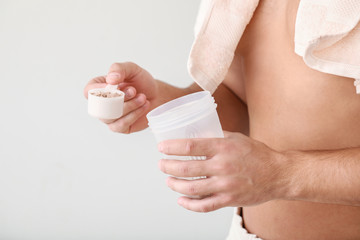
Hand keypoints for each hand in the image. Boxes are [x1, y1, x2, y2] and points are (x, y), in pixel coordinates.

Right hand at [84, 62, 157, 132]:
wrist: (157, 95)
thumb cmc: (142, 82)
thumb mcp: (132, 69)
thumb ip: (119, 69)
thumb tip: (110, 79)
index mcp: (100, 87)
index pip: (88, 91)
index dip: (98, 90)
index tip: (115, 85)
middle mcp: (102, 104)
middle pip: (101, 106)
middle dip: (119, 98)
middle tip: (133, 90)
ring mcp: (110, 117)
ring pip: (112, 116)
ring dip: (130, 105)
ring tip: (142, 97)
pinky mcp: (120, 127)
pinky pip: (121, 124)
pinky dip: (134, 114)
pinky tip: (144, 106)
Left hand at [158, 131, 287, 211]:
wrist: (278, 174)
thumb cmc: (257, 154)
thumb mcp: (236, 138)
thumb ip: (216, 136)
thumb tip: (197, 132)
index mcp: (223, 147)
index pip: (190, 146)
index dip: (171, 147)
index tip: (161, 147)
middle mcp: (222, 166)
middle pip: (186, 168)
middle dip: (168, 167)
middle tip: (161, 164)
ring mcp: (225, 185)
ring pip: (191, 188)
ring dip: (174, 184)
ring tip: (168, 180)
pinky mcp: (229, 200)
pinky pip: (204, 205)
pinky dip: (189, 204)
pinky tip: (181, 199)